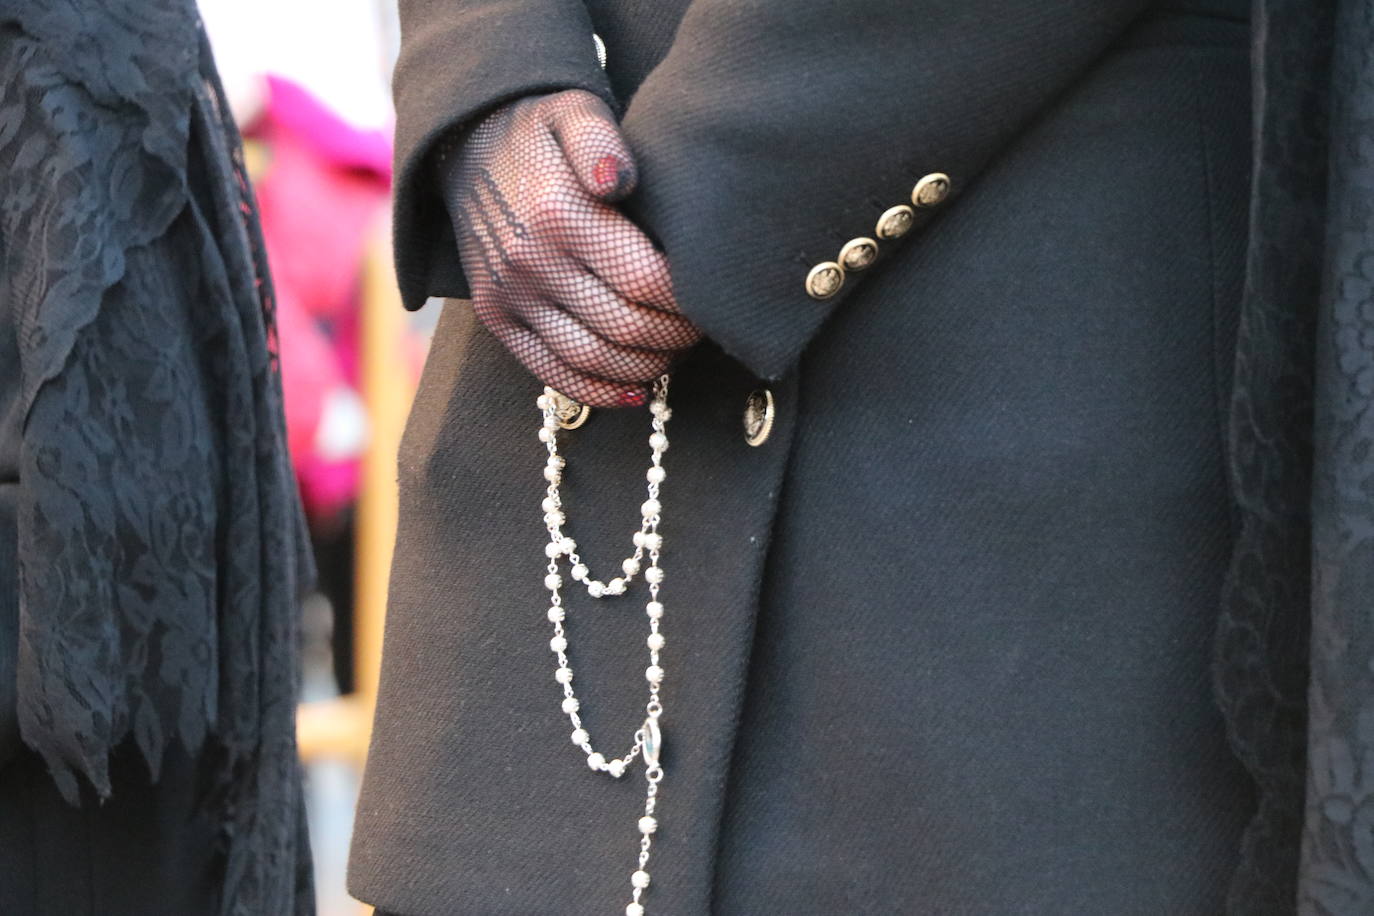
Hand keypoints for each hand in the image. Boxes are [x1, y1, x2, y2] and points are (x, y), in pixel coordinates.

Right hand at [437, 89, 699, 406]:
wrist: (467, 145)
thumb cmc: (542, 132)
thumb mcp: (574, 112)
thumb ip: (602, 141)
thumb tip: (618, 181)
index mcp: (558, 214)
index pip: (645, 279)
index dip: (689, 300)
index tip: (713, 293)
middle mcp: (529, 261)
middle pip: (626, 325)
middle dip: (678, 335)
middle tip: (704, 326)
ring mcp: (508, 296)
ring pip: (593, 359)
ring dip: (648, 366)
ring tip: (676, 351)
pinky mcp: (496, 318)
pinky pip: (552, 372)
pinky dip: (600, 391)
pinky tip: (637, 388)